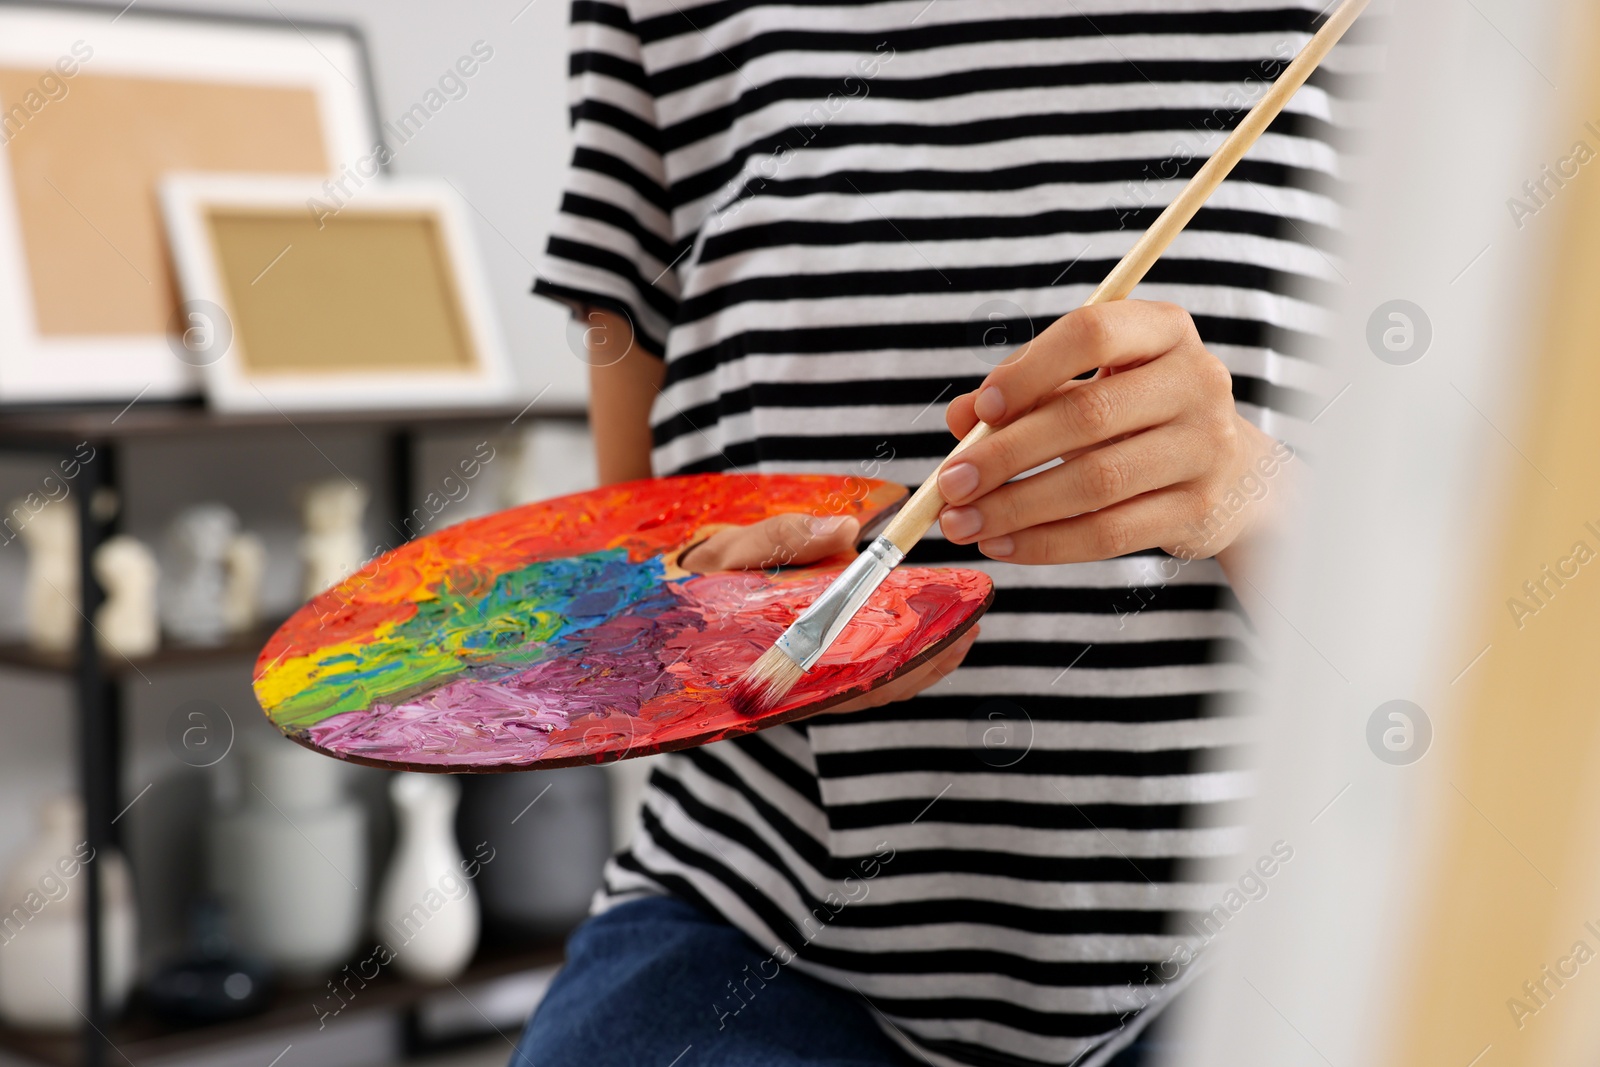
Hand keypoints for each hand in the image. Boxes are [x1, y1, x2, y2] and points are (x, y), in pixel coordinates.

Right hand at [682, 512, 979, 710]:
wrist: (650, 601)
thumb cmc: (686, 576)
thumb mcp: (726, 550)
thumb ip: (781, 541)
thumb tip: (847, 532)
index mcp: (778, 661)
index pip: (856, 675)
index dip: (909, 662)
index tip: (952, 636)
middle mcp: (794, 682)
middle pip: (874, 685)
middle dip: (926, 662)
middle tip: (972, 631)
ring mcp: (800, 679)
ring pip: (869, 683)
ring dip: (917, 661)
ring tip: (961, 630)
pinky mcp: (802, 668)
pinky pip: (856, 673)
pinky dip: (893, 655)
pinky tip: (921, 631)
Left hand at [938, 301, 1292, 567]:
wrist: (1229, 473)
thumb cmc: (1136, 416)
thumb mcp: (1086, 386)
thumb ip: (1024, 394)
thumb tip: (959, 419)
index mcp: (1162, 330)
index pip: (1092, 333)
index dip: (1030, 369)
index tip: (982, 407)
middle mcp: (1195, 380)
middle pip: (1088, 415)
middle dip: (1005, 454)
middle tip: (950, 483)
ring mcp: (1204, 446)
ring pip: (1096, 481)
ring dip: (1016, 507)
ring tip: (963, 523)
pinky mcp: (1197, 507)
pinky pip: (1110, 532)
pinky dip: (1047, 542)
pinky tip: (1004, 545)